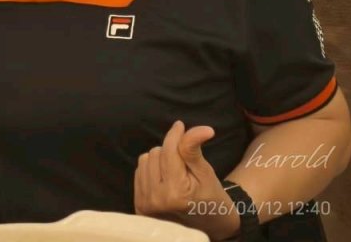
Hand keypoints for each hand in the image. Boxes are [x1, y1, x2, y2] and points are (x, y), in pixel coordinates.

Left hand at [134, 121, 240, 240]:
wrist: (209, 226)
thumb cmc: (211, 199)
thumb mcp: (206, 174)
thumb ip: (195, 151)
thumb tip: (202, 128)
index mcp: (175, 193)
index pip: (169, 152)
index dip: (175, 135)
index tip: (180, 124)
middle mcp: (156, 199)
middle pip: (156, 153)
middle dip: (171, 152)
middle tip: (185, 164)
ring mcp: (145, 203)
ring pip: (145, 160)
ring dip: (159, 159)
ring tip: (175, 172)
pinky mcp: (139, 204)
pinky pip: (139, 171)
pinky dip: (151, 168)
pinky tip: (165, 178)